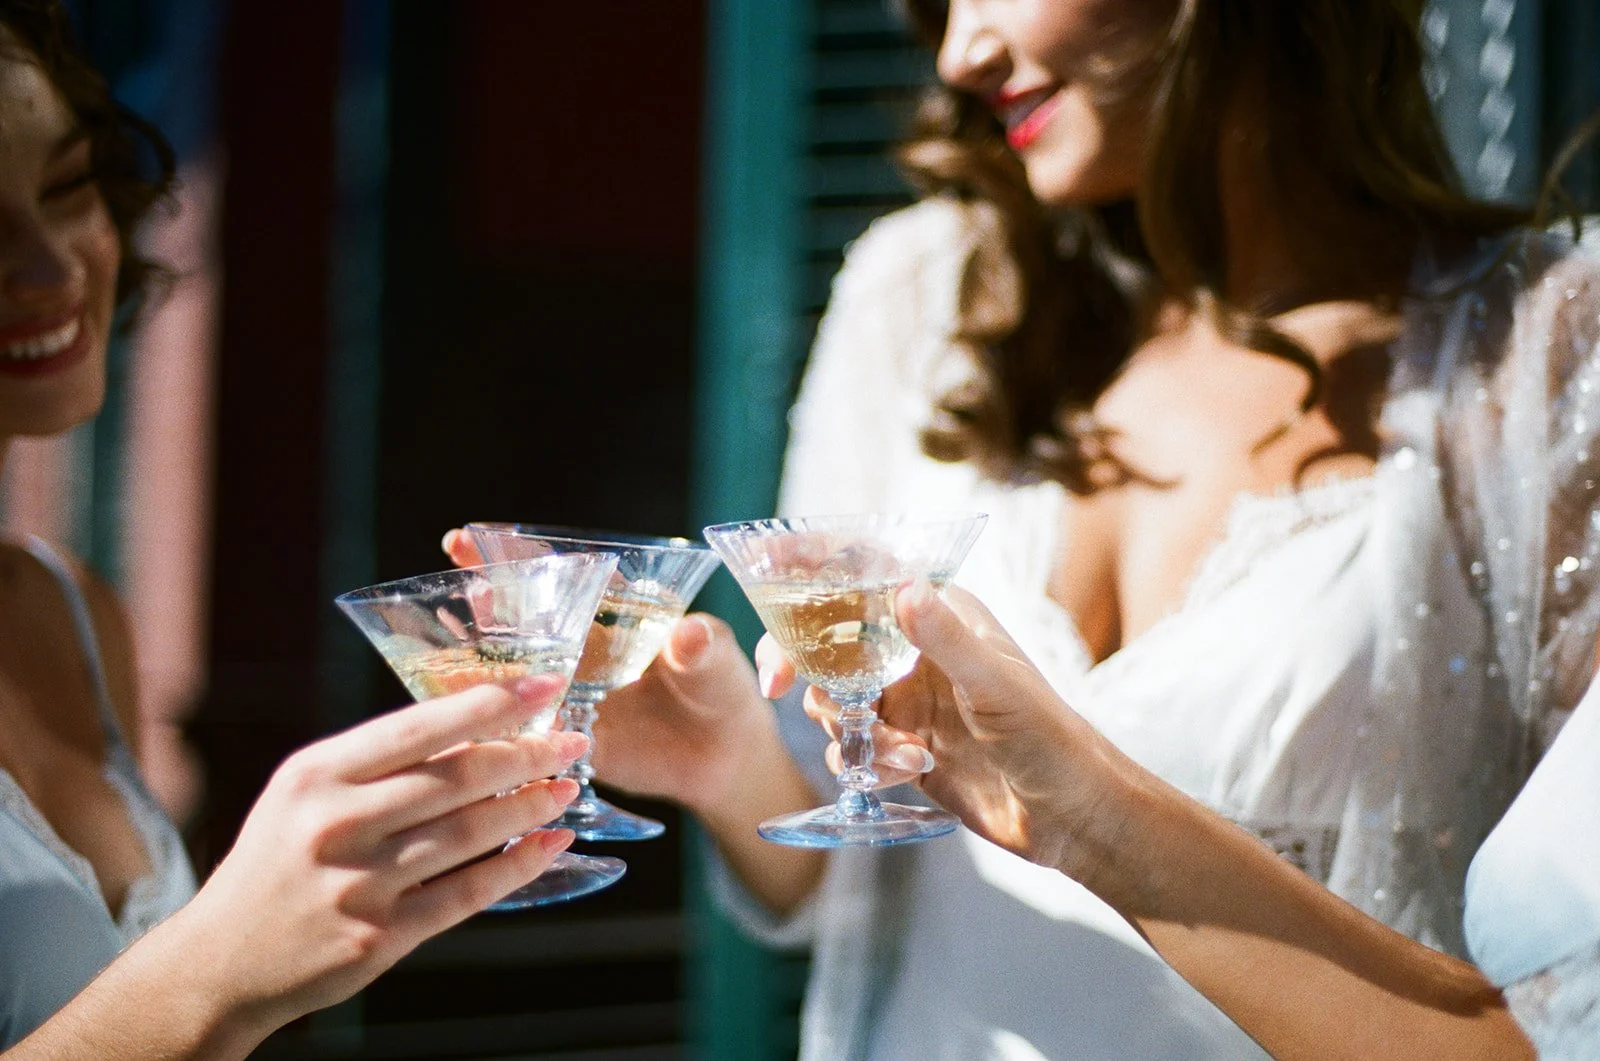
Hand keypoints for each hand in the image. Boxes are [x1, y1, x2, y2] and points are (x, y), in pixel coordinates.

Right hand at [168, 676, 585, 1035]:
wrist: (221, 962)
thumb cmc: (279, 861)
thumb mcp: (307, 793)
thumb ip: (379, 762)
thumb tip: (479, 728)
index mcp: (316, 775)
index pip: (419, 727)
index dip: (490, 704)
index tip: (544, 687)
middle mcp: (335, 824)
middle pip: (455, 778)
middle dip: (528, 754)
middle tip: (574, 741)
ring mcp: (358, 885)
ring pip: (469, 833)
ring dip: (530, 806)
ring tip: (567, 786)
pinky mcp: (378, 937)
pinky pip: (467, 894)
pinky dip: (518, 866)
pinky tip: (551, 844)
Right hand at [446, 528, 800, 818]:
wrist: (723, 759)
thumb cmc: (723, 691)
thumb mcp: (718, 662)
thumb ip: (702, 647)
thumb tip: (691, 634)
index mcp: (610, 615)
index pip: (556, 576)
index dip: (512, 556)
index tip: (465, 538)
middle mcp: (579, 651)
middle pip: (519, 622)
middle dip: (483, 603)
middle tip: (460, 593)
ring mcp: (568, 695)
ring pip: (511, 677)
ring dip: (480, 668)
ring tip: (451, 659)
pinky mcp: (566, 741)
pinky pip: (525, 734)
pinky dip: (498, 730)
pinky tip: (471, 727)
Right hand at [774, 581, 1134, 885]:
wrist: (1073, 819)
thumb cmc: (1053, 739)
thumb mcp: (996, 685)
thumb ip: (946, 638)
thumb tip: (905, 587)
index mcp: (942, 615)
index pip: (863, 581)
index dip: (809, 582)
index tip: (769, 590)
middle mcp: (918, 652)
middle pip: (831, 641)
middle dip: (806, 665)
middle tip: (783, 686)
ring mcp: (907, 702)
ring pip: (834, 700)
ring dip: (849, 727)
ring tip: (899, 751)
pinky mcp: (902, 750)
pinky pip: (853, 748)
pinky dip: (865, 762)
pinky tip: (907, 773)